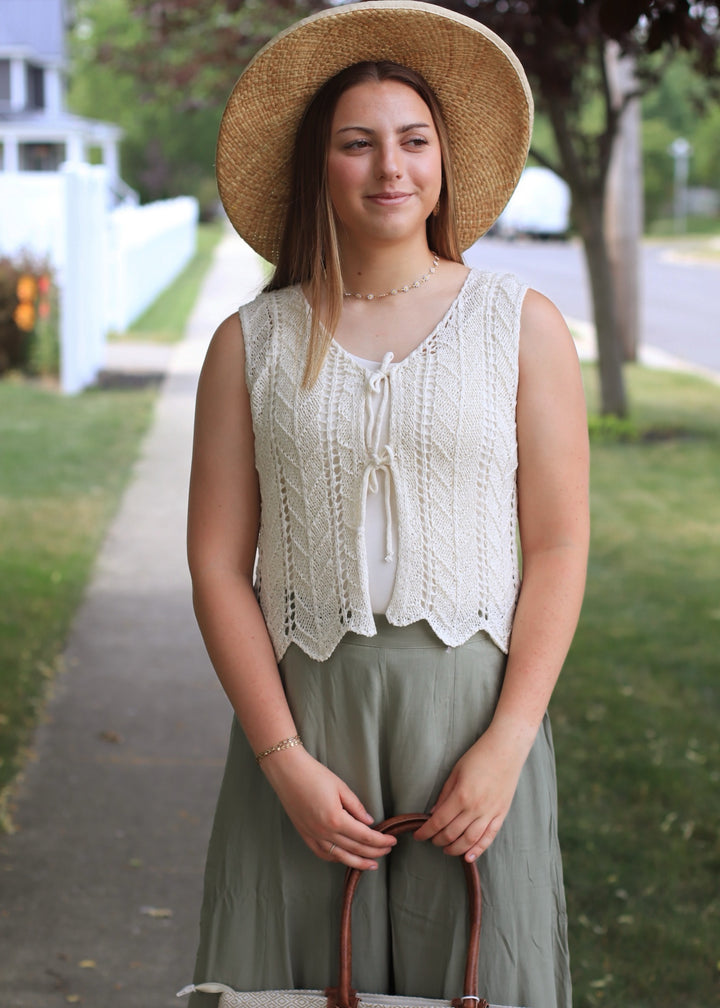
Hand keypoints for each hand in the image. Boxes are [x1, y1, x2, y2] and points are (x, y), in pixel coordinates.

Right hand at [261, 746, 395, 869]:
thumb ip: (356, 806)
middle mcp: (324, 832)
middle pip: (355, 849)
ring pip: (340, 857)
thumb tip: (369, 822)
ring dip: (358, 862)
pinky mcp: (304, 835)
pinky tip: (346, 858)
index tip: (392, 841)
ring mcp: (312, 836)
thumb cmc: (314, 774)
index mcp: (336, 819)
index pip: (365, 836)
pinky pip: (323, 854)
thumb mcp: (341, 787)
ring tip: (372, 864)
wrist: (287, 772)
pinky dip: (337, 859)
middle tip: (387, 851)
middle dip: (374, 852)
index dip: (381, 841)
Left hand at [414, 723, 533, 861]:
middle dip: (438, 840)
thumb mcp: (455, 773)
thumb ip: (444, 795)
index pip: (438, 822)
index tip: (418, 836)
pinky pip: (489, 837)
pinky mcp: (501, 815)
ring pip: (470, 841)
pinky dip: (478, 850)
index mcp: (461, 796)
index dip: (426, 832)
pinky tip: (469, 856)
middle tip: (431, 840)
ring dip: (455, 848)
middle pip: (452, 834)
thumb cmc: (478, 757)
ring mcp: (490, 813)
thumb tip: (433, 814)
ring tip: (446, 849)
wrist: (505, 750)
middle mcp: (475, 809)